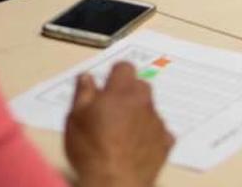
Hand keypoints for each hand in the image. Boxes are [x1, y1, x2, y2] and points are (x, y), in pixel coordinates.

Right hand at [65, 62, 173, 186]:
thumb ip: (83, 93)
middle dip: (128, 93)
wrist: (115, 182)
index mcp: (121, 92)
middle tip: (112, 110)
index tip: (107, 85)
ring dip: (139, 114)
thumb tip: (87, 77)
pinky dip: (150, 134)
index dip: (115, 74)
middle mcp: (143, 102)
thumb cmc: (91, 149)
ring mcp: (157, 122)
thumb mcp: (75, 118)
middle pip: (140, 86)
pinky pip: (159, 131)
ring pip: (149, 109)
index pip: (124, 67)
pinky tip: (137, 146)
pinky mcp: (166, 142)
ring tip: (122, 133)